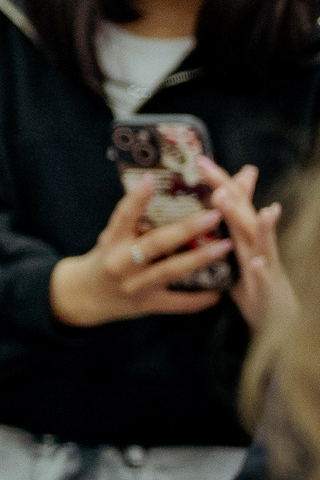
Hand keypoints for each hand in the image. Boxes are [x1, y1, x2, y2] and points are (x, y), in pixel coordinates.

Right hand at [51, 179, 230, 325]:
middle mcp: (122, 263)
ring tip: (226, 245)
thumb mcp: (110, 239)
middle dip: (186, 229)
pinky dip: (198, 300)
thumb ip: (131, 221)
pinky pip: (176, 304)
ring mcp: (134, 286)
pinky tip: (219, 292)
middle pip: (156, 244)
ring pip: (170, 271)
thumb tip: (159, 188)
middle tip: (214, 215)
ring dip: (200, 258)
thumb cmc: (105, 259)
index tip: (151, 179)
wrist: (84, 297)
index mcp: (112, 242)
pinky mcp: (146, 305)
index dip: (136, 199)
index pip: (123, 217)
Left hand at [201, 159, 293, 330]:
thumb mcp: (239, 253)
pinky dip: (260, 271)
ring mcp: (265, 268)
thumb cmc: (254, 285)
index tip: (200, 160)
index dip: (220, 182)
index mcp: (244, 238)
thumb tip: (215, 209)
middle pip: (245, 215)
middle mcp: (256, 247)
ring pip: (261, 243)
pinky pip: (263, 281)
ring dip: (259, 225)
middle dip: (231, 192)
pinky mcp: (266, 292)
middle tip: (211, 170)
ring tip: (254, 207)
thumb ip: (230, 230)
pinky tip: (257, 262)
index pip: (233, 205)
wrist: (280, 319)